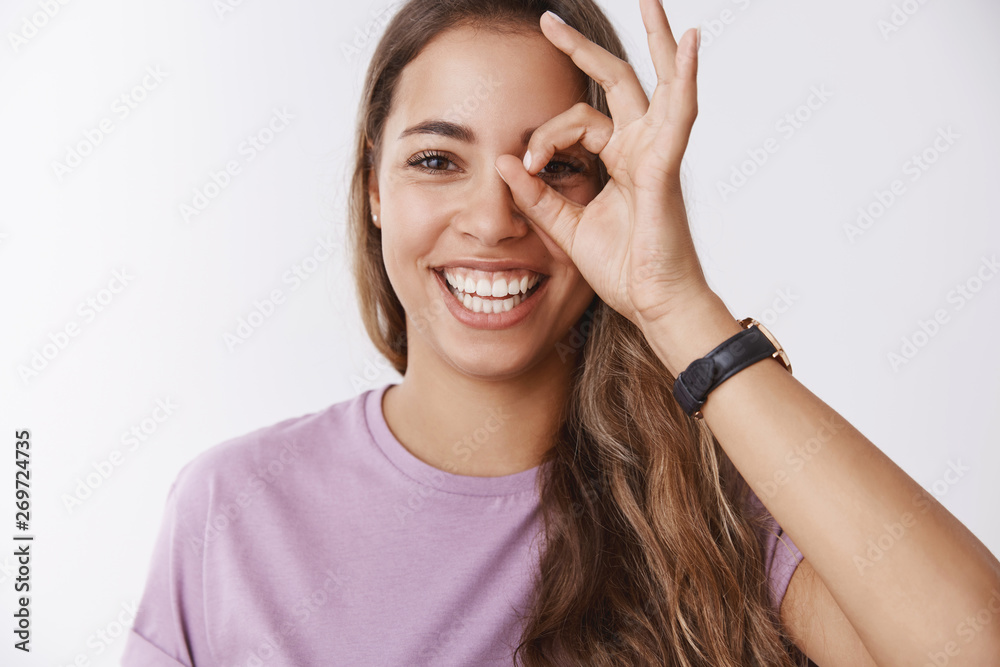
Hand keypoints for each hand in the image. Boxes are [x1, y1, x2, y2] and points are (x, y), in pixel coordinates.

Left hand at [494, 0, 713, 330]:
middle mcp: (640, 147)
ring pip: (654, 82)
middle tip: (549, 21)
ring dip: (655, 38)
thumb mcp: (567, 227)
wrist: (652, 304)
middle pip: (617, 81)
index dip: (544, 137)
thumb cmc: (623, 269)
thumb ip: (537, 196)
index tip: (523, 167)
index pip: (577, 121)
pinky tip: (688, 43)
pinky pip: (678, 114)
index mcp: (619, 160)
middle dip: (583, 48)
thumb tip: (502, 162)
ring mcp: (657, 152)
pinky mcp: (665, 167)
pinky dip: (685, 77)